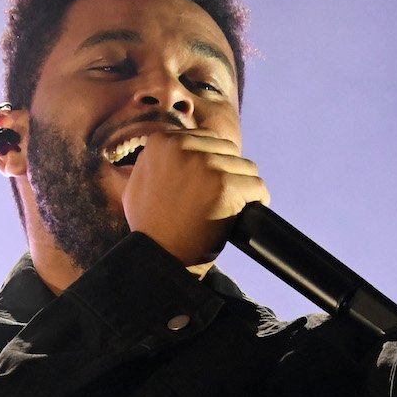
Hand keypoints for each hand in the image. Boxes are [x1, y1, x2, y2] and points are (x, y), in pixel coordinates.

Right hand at [123, 131, 269, 266]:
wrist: (159, 257)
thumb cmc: (150, 226)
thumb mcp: (139, 183)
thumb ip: (156, 160)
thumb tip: (171, 142)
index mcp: (161, 141)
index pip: (207, 140)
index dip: (214, 162)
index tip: (212, 183)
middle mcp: (182, 147)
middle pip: (228, 150)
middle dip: (229, 172)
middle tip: (221, 198)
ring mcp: (205, 165)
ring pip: (246, 167)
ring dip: (244, 186)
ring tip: (233, 206)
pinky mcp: (225, 186)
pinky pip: (257, 186)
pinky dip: (258, 200)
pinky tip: (248, 212)